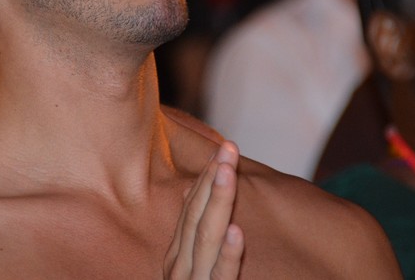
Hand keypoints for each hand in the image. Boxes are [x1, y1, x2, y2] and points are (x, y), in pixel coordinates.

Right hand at [165, 141, 243, 278]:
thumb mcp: (191, 265)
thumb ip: (192, 236)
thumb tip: (188, 190)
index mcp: (177, 254)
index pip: (190, 208)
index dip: (206, 177)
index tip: (222, 150)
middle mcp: (180, 265)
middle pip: (195, 214)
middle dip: (212, 178)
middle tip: (229, 148)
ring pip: (205, 237)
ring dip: (218, 201)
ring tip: (228, 172)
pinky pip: (220, 275)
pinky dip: (228, 253)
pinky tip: (237, 231)